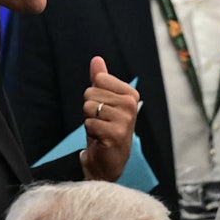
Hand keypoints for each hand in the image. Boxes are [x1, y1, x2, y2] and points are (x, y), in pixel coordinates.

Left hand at [81, 56, 138, 180]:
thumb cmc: (106, 128)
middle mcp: (131, 104)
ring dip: (89, 121)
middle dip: (90, 109)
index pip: (99, 79)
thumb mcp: (103, 101)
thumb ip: (101, 79)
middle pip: (90, 93)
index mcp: (130, 94)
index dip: (94, 95)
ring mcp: (125, 119)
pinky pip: (89, 123)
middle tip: (101, 122)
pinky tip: (100, 138)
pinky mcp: (116, 134)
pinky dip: (90, 132)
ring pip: (88, 107)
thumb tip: (96, 59)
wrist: (108, 160)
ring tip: (100, 130)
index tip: (103, 109)